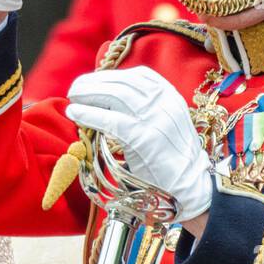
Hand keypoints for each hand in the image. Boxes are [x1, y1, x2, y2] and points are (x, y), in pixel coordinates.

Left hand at [65, 66, 213, 221]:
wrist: (192, 187)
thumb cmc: (173, 158)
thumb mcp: (166, 123)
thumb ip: (146, 109)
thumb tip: (108, 100)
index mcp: (170, 96)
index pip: (137, 75)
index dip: (111, 76)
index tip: (93, 80)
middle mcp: (164, 102)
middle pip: (122, 83)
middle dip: (94, 83)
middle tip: (75, 88)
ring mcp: (154, 119)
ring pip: (115, 96)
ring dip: (88, 94)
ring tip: (72, 97)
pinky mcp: (143, 138)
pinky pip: (110, 120)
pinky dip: (89, 114)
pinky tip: (75, 113)